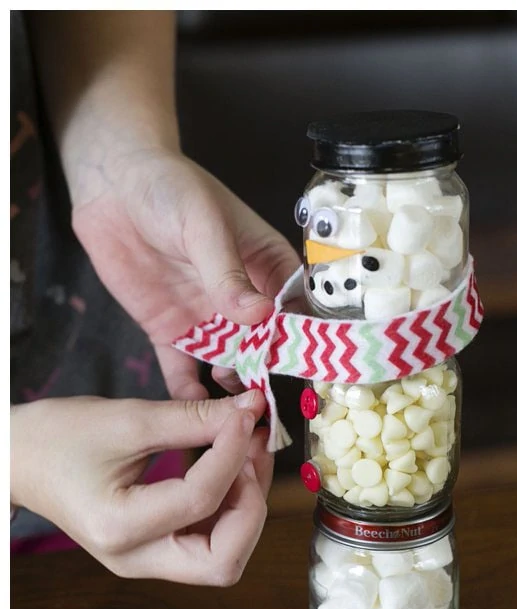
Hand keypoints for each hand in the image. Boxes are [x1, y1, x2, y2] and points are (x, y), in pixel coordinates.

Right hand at [10, 390, 272, 584]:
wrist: (19, 459)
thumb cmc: (58, 436)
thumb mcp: (126, 420)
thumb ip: (193, 418)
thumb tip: (250, 410)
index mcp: (119, 529)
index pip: (200, 500)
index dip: (232, 454)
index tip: (245, 415)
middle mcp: (136, 560)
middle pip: (223, 561)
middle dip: (251, 505)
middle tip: (252, 452)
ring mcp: (146, 560)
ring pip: (223, 555)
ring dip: (246, 505)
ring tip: (248, 452)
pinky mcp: (154, 548)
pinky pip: (208, 539)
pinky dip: (230, 505)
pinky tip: (233, 465)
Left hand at [71, 149, 300, 399]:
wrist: (112, 187)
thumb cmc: (170, 190)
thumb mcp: (204, 225)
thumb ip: (228, 273)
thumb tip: (260, 316)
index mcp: (267, 268)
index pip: (296, 311)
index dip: (305, 341)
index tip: (310, 371)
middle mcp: (243, 301)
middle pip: (268, 348)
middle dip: (271, 376)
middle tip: (271, 405)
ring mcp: (208, 320)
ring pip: (231, 365)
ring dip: (236, 392)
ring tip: (238, 418)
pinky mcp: (171, 332)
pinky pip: (184, 371)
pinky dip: (190, 394)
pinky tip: (197, 417)